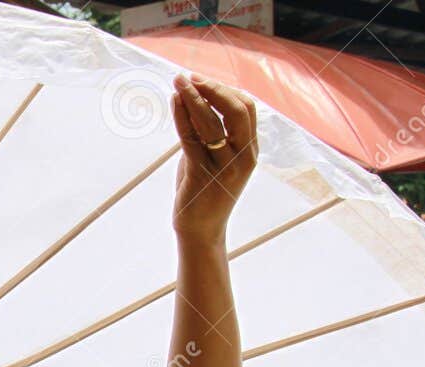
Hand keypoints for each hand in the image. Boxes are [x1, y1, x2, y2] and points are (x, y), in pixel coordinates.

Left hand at [170, 73, 257, 241]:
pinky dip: (182, 116)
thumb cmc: (204, 194)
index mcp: (250, 151)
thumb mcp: (214, 160)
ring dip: (193, 97)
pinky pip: (191, 138)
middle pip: (236, 109)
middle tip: (189, 77)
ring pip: (211, 121)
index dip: (225, 89)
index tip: (202, 80)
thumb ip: (210, 136)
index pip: (247, 108)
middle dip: (212, 88)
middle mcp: (242, 156)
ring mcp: (224, 166)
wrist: (200, 231)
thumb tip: (194, 105)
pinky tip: (174, 102)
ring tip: (178, 81)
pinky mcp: (201, 174)